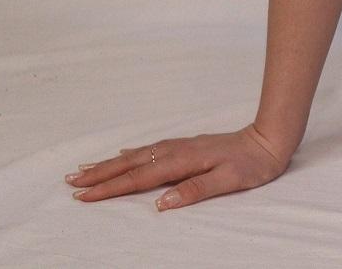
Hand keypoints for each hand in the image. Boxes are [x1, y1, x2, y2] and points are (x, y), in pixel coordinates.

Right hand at [65, 122, 291, 210]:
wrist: (271, 138)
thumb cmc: (253, 164)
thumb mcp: (230, 180)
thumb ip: (196, 189)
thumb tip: (162, 202)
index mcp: (183, 161)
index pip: (140, 178)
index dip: (111, 188)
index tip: (84, 196)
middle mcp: (177, 150)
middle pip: (131, 164)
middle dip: (100, 174)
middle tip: (70, 182)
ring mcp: (180, 146)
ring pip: (137, 155)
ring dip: (110, 163)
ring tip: (84, 169)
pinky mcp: (186, 146)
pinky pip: (149, 149)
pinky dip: (131, 153)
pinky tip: (122, 154)